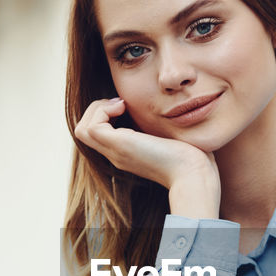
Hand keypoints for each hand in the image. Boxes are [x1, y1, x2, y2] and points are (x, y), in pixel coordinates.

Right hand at [74, 99, 219, 215]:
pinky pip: (91, 126)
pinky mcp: (119, 146)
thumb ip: (158, 127)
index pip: (98, 133)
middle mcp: (116, 154)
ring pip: (82, 128)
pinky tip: (123, 107)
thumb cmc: (190, 156)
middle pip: (84, 131)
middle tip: (121, 103)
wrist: (193, 172)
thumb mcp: (168, 136)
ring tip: (120, 105)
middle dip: (97, 109)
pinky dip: (102, 110)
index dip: (105, 115)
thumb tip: (161, 108)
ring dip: (97, 109)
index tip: (126, 105)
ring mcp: (115, 152)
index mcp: (126, 153)